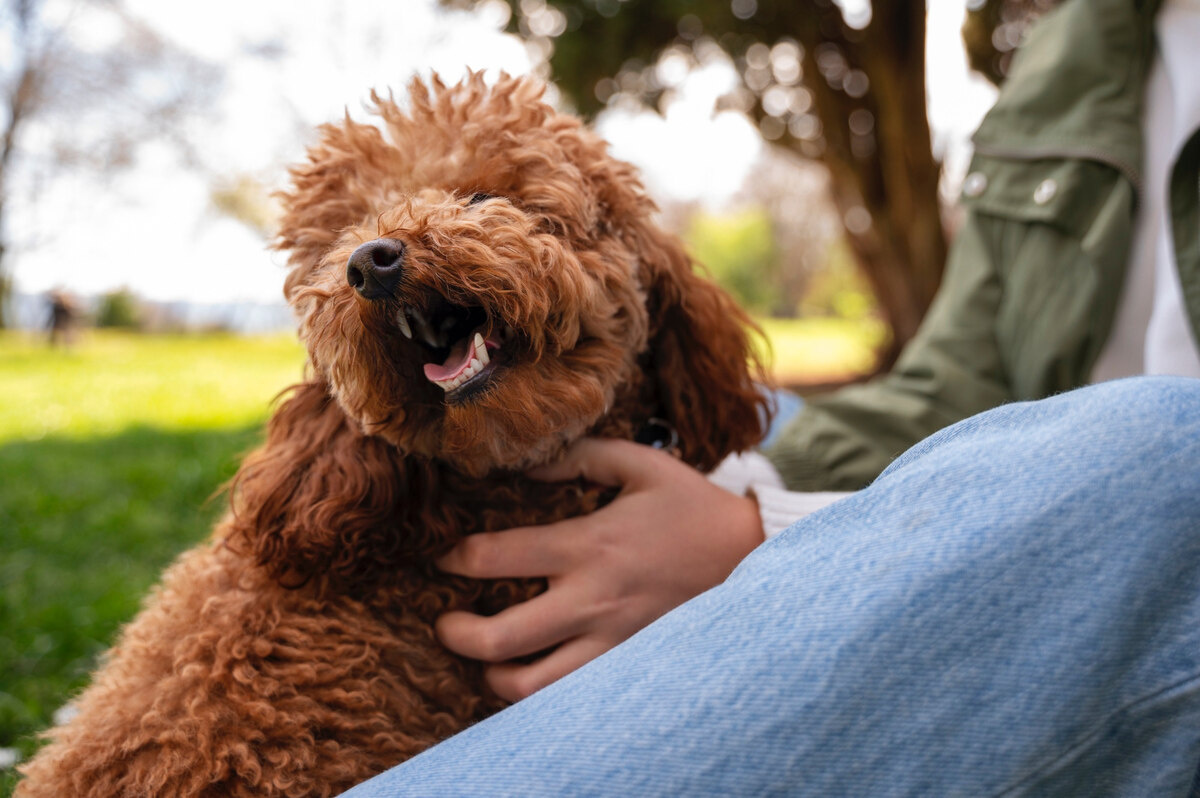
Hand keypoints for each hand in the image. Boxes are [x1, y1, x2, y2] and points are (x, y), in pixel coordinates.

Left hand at [436, 438, 763, 700]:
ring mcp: (608, 641)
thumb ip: (578, 457)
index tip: (444, 556)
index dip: (456, 558)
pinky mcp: (625, 663)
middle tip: (444, 622)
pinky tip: (530, 671)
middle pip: (500, 640)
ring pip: (529, 686)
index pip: (497, 558)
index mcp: (588, 545)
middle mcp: (591, 600)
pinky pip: (568, 695)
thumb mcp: (637, 463)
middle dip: (456, 634)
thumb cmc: (690, 505)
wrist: (750, 556)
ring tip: (486, 657)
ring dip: (493, 674)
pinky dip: (538, 692)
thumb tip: (527, 465)